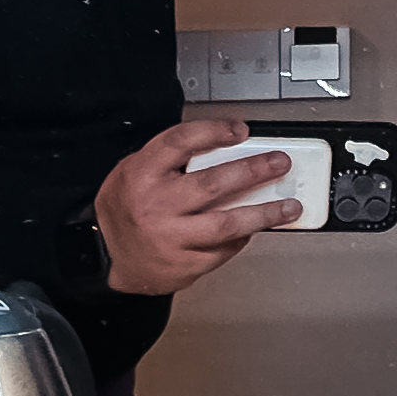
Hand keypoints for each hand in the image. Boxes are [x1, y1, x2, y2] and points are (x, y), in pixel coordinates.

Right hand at [94, 120, 300, 295]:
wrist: (108, 256)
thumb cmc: (125, 209)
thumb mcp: (135, 171)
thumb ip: (172, 161)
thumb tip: (227, 151)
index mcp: (142, 174)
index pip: (182, 142)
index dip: (214, 132)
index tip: (240, 130)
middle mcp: (156, 205)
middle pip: (213, 183)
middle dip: (253, 171)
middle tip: (279, 164)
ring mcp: (171, 238)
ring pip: (226, 223)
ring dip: (263, 213)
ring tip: (288, 206)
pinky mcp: (184, 265)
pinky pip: (223, 249)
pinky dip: (242, 237)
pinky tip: (254, 228)